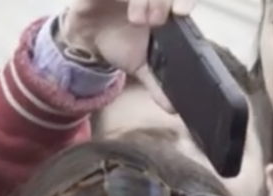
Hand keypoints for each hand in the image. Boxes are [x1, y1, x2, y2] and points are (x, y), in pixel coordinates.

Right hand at [59, 0, 197, 111]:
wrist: (88, 40)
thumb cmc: (120, 44)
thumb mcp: (140, 66)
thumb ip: (158, 83)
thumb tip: (172, 108)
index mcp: (162, 11)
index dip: (184, 1)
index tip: (181, 14)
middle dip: (161, 1)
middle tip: (155, 21)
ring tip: (137, 18)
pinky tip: (114, 1)